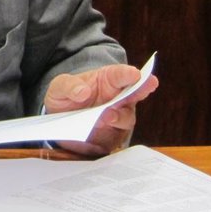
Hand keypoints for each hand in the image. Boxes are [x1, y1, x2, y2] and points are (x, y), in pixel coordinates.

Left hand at [43, 64, 158, 157]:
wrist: (60, 123)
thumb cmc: (65, 97)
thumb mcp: (59, 87)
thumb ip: (68, 86)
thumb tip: (83, 91)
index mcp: (107, 79)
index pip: (120, 74)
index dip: (128, 73)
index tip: (135, 74)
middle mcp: (118, 98)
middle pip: (135, 93)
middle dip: (143, 89)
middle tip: (151, 83)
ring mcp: (118, 117)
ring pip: (127, 117)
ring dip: (120, 116)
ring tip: (108, 116)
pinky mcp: (114, 136)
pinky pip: (117, 137)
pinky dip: (112, 135)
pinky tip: (102, 132)